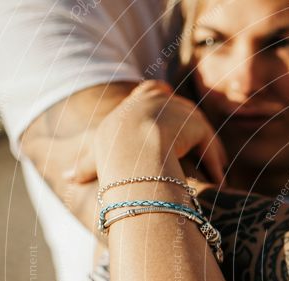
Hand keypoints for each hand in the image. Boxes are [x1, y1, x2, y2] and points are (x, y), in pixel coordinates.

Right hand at [93, 80, 226, 183]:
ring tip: (215, 172)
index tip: (165, 99)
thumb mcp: (97, 156)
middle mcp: (162, 98)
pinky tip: (220, 183)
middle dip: (190, 126)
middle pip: (181, 108)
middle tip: (198, 144)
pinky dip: (212, 165)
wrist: (132, 148)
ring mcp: (182, 110)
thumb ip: (88, 165)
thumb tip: (68, 179)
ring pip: (198, 131)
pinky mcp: (197, 125)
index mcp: (138, 99)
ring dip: (207, 152)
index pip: (151, 90)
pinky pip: (206, 147)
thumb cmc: (110, 153)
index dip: (159, 97)